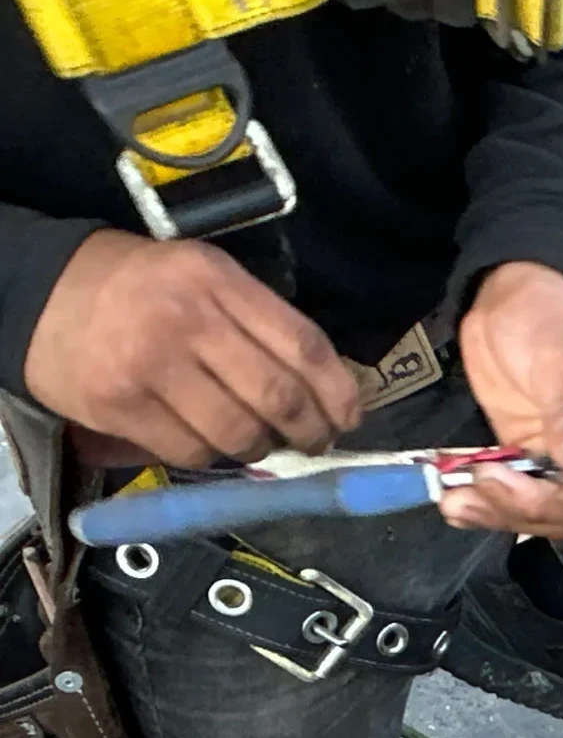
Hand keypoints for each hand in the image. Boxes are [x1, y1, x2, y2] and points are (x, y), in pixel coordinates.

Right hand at [23, 230, 363, 467]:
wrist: (38, 294)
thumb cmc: (140, 290)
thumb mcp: (204, 279)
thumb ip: (260, 324)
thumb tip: (325, 392)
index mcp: (217, 280)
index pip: (303, 345)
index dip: (338, 393)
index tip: (349, 418)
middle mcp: (186, 319)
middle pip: (278, 396)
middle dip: (309, 432)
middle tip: (313, 443)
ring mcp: (150, 365)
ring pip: (237, 433)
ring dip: (260, 449)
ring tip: (259, 441)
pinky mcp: (119, 405)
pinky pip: (190, 452)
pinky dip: (211, 457)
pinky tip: (211, 443)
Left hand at [447, 261, 562, 538]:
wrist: (509, 296)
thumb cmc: (555, 315)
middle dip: (540, 505)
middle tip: (490, 482)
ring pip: (549, 510)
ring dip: (505, 513)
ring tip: (459, 501)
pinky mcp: (532, 455)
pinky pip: (516, 494)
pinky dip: (487, 504)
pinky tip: (455, 502)